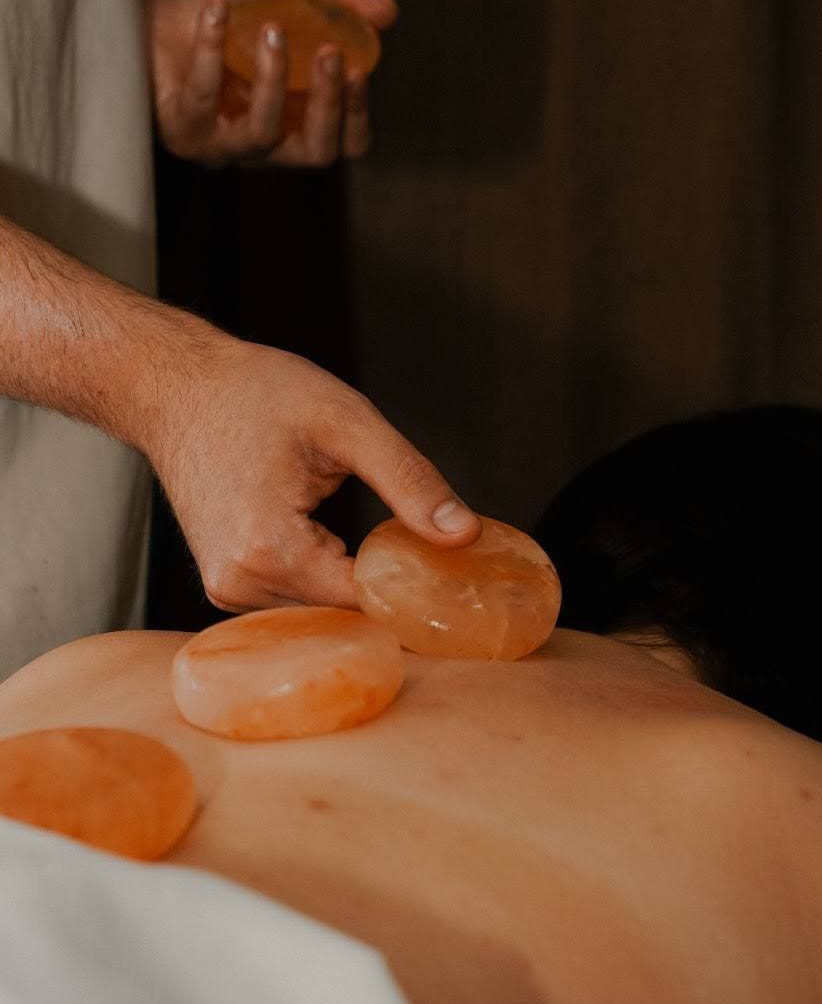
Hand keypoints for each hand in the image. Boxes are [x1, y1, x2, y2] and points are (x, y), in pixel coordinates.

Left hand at [143, 0, 397, 168]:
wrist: (135, 24)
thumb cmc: (210, 27)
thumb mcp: (277, 8)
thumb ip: (330, 12)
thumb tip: (390, 10)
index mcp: (290, 125)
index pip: (342, 144)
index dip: (357, 116)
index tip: (358, 69)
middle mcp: (259, 147)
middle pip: (315, 153)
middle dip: (329, 105)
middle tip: (331, 55)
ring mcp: (219, 145)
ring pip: (263, 134)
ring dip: (275, 80)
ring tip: (274, 28)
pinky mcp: (181, 130)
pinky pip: (206, 95)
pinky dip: (213, 47)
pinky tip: (216, 9)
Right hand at [147, 332, 480, 609]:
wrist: (176, 389)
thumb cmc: (254, 393)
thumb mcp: (346, 422)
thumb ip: (408, 480)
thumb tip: (463, 534)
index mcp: (269, 550)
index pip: (366, 603)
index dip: (416, 593)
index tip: (455, 579)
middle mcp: (240, 584)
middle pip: (343, 614)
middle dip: (390, 591)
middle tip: (438, 563)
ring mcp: (227, 590)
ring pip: (320, 612)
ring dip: (357, 587)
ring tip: (393, 551)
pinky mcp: (226, 584)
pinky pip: (294, 600)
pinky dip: (327, 581)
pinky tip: (350, 553)